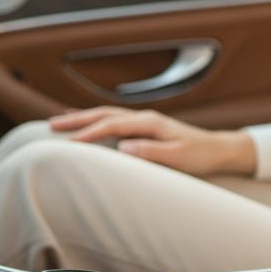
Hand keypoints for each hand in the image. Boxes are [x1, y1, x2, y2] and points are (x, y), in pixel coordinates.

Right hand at [48, 107, 256, 176]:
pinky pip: (115, 121)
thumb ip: (151, 152)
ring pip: (108, 115)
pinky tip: (88, 123)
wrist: (219, 149)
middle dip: (78, 120)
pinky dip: (98, 121)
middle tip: (51, 126)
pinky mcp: (146, 128)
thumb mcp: (178, 157)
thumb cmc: (200, 155)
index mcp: (151, 123)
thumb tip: (124, 148)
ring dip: (84, 118)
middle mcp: (146, 118)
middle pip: (105, 114)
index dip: (89, 133)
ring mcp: (146, 121)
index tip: (69, 142)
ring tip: (59, 123)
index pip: (112, 126)